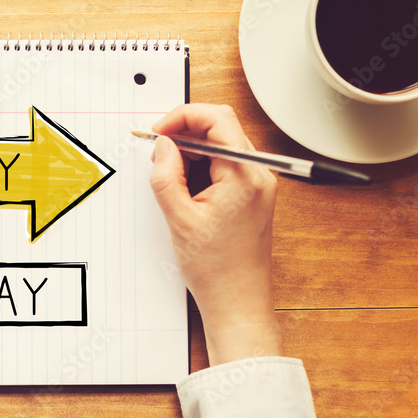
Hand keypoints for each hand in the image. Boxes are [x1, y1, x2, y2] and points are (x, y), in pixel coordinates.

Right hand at [148, 104, 282, 365]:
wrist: (238, 301)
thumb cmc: (216, 269)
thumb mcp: (179, 218)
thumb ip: (166, 175)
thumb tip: (162, 145)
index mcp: (244, 176)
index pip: (217, 120)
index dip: (182, 117)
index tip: (159, 132)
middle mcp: (258, 174)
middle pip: (221, 128)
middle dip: (185, 133)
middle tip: (158, 151)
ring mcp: (259, 184)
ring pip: (223, 145)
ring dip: (193, 150)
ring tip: (170, 174)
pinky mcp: (253, 194)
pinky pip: (227, 165)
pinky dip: (203, 166)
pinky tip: (185, 187)